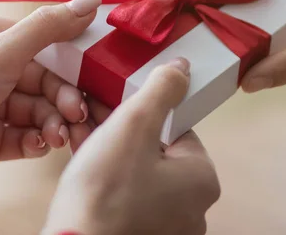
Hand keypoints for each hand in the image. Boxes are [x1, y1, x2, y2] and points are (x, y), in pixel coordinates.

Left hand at [0, 0, 101, 197]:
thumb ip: (49, 28)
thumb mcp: (0, 53)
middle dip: (67, 101)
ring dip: (54, 124)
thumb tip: (91, 1)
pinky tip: (35, 146)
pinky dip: (35, 142)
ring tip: (58, 137)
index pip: (51, 49)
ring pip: (41, 113)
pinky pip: (25, 139)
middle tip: (78, 117)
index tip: (99, 81)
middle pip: (50, 84)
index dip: (77, 66)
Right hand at [43, 59, 219, 234]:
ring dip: (111, 155)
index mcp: (202, 179)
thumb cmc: (105, 192)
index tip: (118, 110)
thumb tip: (182, 67)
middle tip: (95, 122)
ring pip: (137, 175)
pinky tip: (84, 171)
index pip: (177, 130)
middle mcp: (192, 208)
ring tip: (83, 140)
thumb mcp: (134, 124)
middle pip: (155, 152)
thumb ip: (161, 90)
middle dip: (123, 134)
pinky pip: (126, 199)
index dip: (144, 115)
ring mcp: (166, 228)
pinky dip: (108, 183)